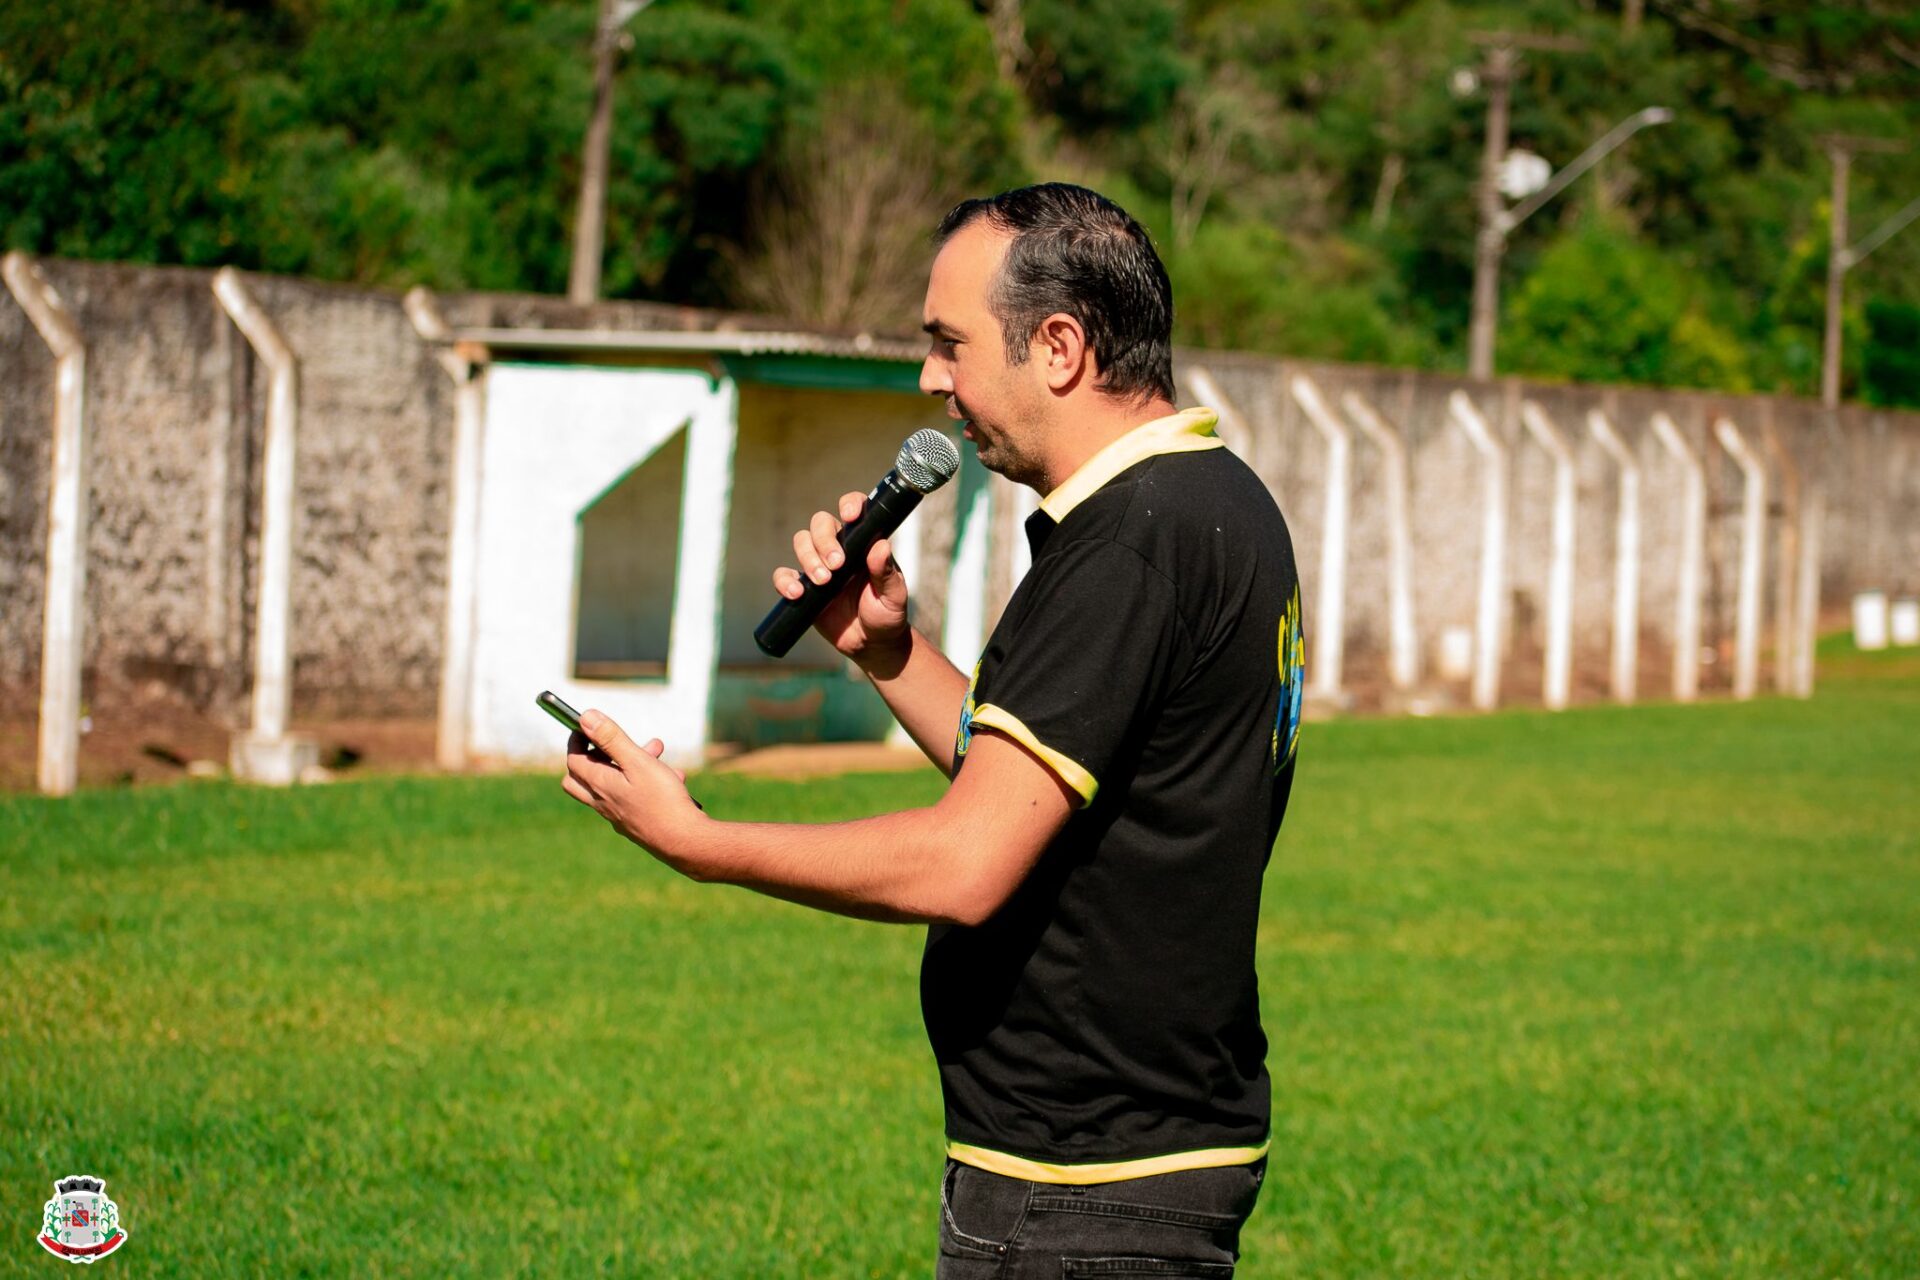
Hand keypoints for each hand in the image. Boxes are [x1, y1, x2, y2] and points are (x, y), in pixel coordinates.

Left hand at [561, 710, 709, 868]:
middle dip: (594, 756)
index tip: (587, 725)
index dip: (577, 740)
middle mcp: (603, 803)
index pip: (573, 760)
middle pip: (581, 779)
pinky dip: (645, 784)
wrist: (685, 842)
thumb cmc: (662, 801)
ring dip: (631, 764)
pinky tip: (673, 778)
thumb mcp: (638, 762)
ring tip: (658, 752)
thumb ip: (611, 739)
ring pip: (613, 785)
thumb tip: (585, 718)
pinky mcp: (636, 824)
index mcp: (599, 786)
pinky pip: (632, 798)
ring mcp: (619, 816)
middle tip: (614, 744)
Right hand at [772, 491, 909, 664]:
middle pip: (821, 524)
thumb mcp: (894, 596)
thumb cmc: (887, 615)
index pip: (854, 511)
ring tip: (823, 582)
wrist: (871, 644)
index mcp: (863, 544)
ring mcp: (819, 566)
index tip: (850, 515)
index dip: (850, 504)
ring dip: (808, 558)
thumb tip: (881, 546)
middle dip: (824, 540)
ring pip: (802, 542)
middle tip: (837, 565)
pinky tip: (797, 594)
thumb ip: (887, 573)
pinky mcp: (803, 588)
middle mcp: (840, 548)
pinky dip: (784, 580)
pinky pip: (784, 575)